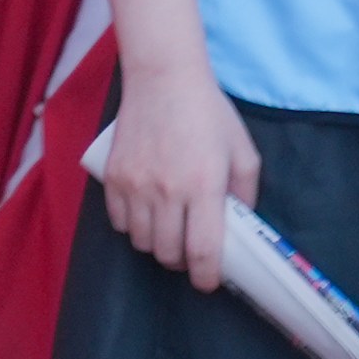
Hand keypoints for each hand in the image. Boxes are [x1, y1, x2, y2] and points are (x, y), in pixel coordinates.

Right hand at [94, 66, 258, 293]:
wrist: (162, 77)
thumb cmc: (208, 112)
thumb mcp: (243, 151)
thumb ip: (246, 194)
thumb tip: (239, 225)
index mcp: (203, 186)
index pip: (201, 251)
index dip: (206, 277)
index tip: (209, 281)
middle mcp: (167, 190)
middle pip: (168, 253)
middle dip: (182, 262)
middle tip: (190, 252)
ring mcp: (135, 183)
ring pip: (141, 241)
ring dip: (157, 245)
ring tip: (167, 230)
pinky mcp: (113, 175)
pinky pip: (119, 221)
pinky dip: (132, 227)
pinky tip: (145, 214)